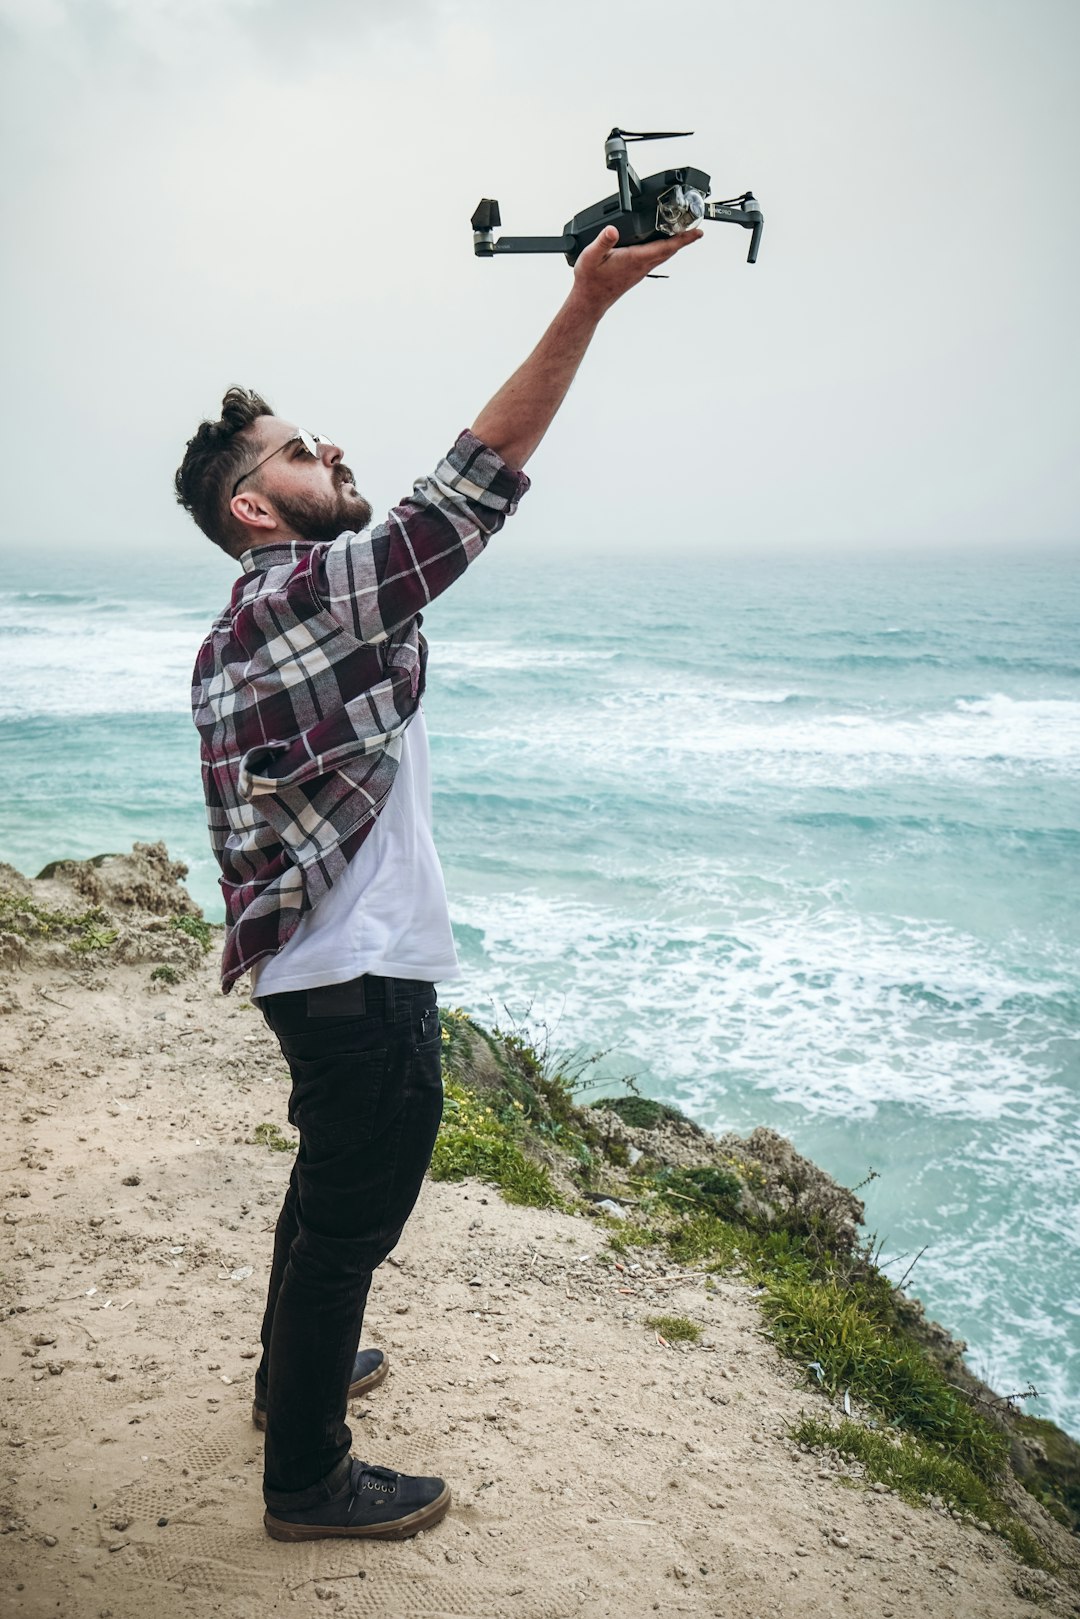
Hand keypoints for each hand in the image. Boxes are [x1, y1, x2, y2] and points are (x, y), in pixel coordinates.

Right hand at [570, 224, 703, 316]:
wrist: (589, 302)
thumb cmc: (590, 281)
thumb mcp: (590, 256)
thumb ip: (602, 241)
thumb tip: (612, 229)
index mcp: (635, 259)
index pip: (665, 247)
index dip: (683, 239)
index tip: (698, 233)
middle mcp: (641, 266)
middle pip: (669, 251)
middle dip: (684, 239)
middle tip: (697, 229)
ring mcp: (640, 271)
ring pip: (663, 255)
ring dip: (675, 245)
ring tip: (684, 234)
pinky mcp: (636, 273)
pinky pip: (655, 259)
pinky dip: (664, 250)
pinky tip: (662, 245)